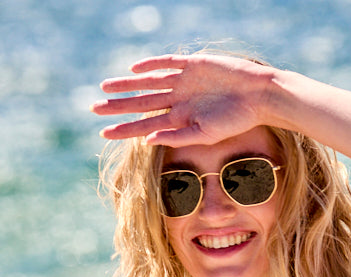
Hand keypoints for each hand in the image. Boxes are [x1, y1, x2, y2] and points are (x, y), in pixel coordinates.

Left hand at [93, 53, 273, 146]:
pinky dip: (151, 65)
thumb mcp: (205, 134)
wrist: (257, 96)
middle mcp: (177, 101)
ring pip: (147, 83)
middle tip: (93, 108)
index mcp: (178, 120)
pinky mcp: (192, 64)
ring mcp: (183, 82)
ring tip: (105, 87)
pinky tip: (134, 69)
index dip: (124, 129)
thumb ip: (176, 137)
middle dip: (118, 106)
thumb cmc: (236, 121)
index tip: (103, 133)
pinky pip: (167, 64)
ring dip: (127, 85)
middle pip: (141, 103)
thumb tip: (147, 139)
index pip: (144, 125)